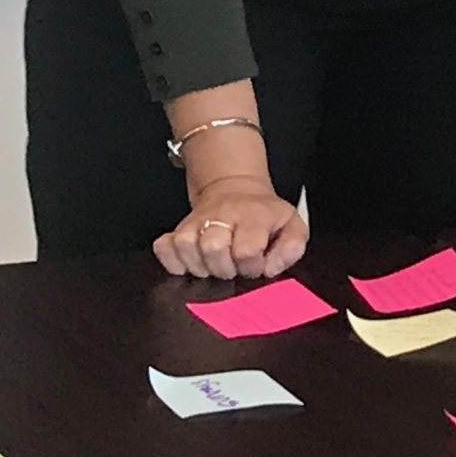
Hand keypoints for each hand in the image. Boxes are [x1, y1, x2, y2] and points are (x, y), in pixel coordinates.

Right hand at [153, 173, 308, 281]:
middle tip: (233, 267)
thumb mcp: (291, 225)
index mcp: (253, 217)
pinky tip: (190, 263)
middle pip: (213, 248)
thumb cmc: (263, 214)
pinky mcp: (177, 229)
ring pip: (186, 247)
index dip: (251, 266)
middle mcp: (222, 216)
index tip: (255, 266)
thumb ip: (292, 247)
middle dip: (225, 268)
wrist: (235, 187)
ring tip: (214, 265)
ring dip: (200, 265)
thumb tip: (271, 269)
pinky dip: (173, 261)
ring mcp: (196, 222)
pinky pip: (163, 247)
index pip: (246, 249)